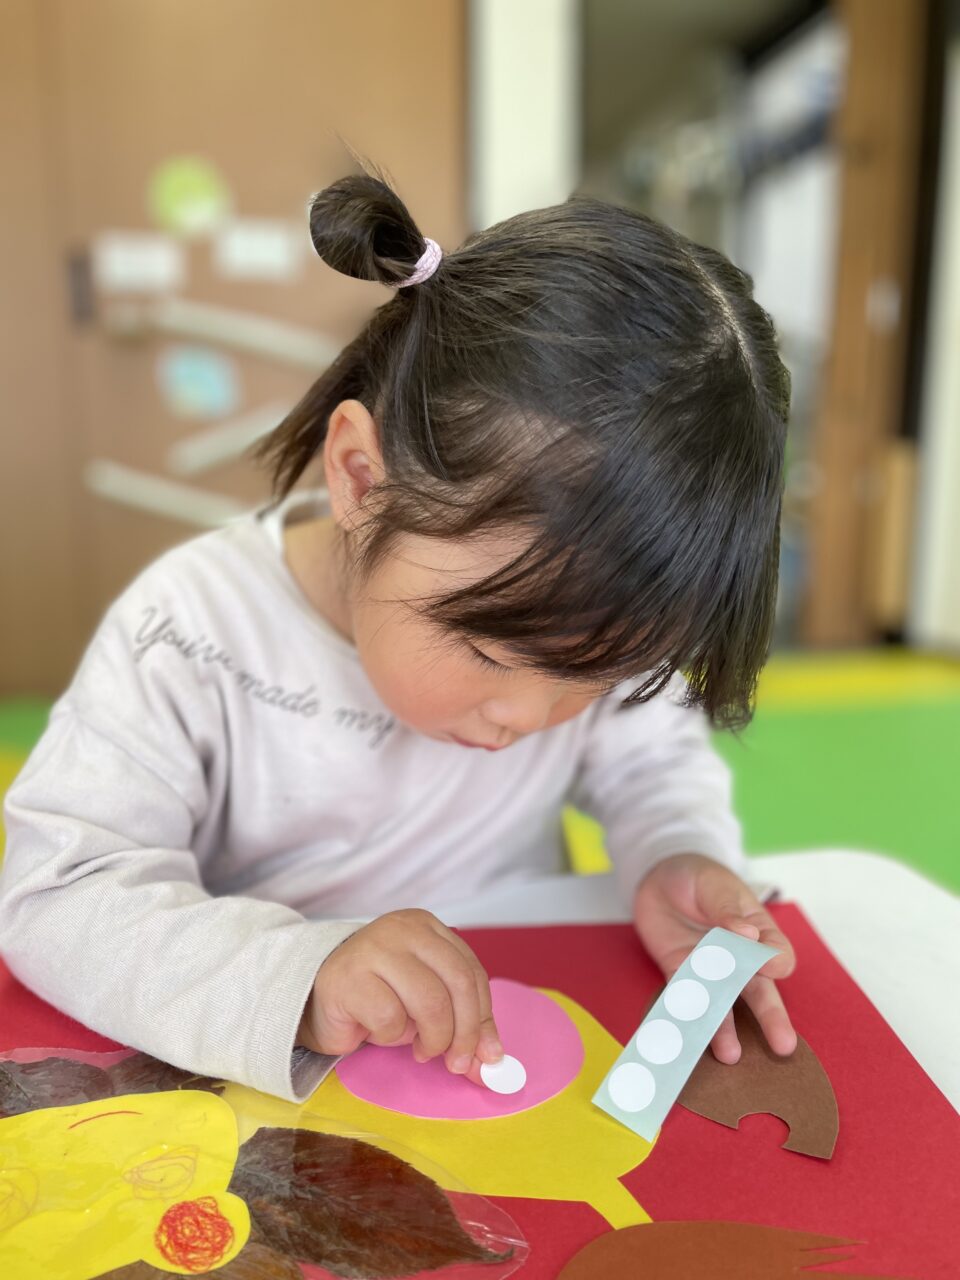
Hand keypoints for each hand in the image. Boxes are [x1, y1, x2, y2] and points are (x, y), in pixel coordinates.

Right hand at [297, 908, 503, 1084]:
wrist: (312, 998)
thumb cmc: (376, 999)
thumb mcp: (426, 1005)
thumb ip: (460, 1024)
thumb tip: (494, 1060)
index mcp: (426, 927)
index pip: (471, 971)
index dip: (483, 1017)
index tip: (489, 1055)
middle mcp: (402, 929)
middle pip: (458, 983)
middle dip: (465, 1033)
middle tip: (458, 1063)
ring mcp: (374, 949)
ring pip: (430, 1002)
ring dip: (432, 1039)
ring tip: (418, 1048)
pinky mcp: (349, 977)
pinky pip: (390, 1019)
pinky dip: (391, 1036)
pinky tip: (377, 1031)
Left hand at [633, 852, 796, 1062]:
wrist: (660, 876)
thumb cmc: (699, 878)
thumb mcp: (716, 885)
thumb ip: (728, 910)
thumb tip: (748, 934)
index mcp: (758, 930)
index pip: (776, 952)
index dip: (776, 962)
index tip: (773, 967)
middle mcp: (737, 956)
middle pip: (758, 989)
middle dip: (770, 1017)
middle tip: (784, 1046)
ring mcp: (709, 968)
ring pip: (723, 1002)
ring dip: (727, 1028)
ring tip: (731, 1055)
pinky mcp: (680, 972)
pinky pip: (685, 996)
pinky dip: (687, 1016)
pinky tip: (691, 1037)